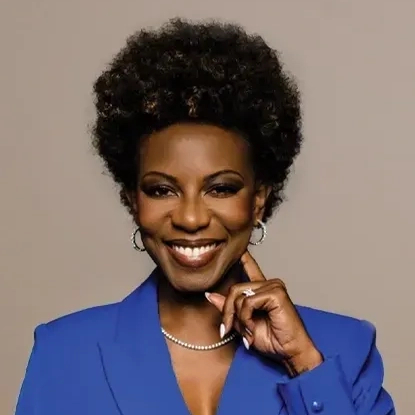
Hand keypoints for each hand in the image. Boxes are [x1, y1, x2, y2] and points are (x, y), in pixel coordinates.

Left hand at [206, 251, 322, 375]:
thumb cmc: (273, 340)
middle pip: (234, 290)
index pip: (250, 269)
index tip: (239, 248)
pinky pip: (248, 302)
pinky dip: (247, 317)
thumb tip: (210, 295)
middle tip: (228, 329)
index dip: (243, 258)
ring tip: (249, 331)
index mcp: (262, 290)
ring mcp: (273, 286)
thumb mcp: (244, 323)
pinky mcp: (276, 293)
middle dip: (228, 312)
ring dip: (239, 318)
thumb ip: (229, 308)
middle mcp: (268, 284)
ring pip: (239, 296)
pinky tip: (255, 326)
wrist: (291, 353)